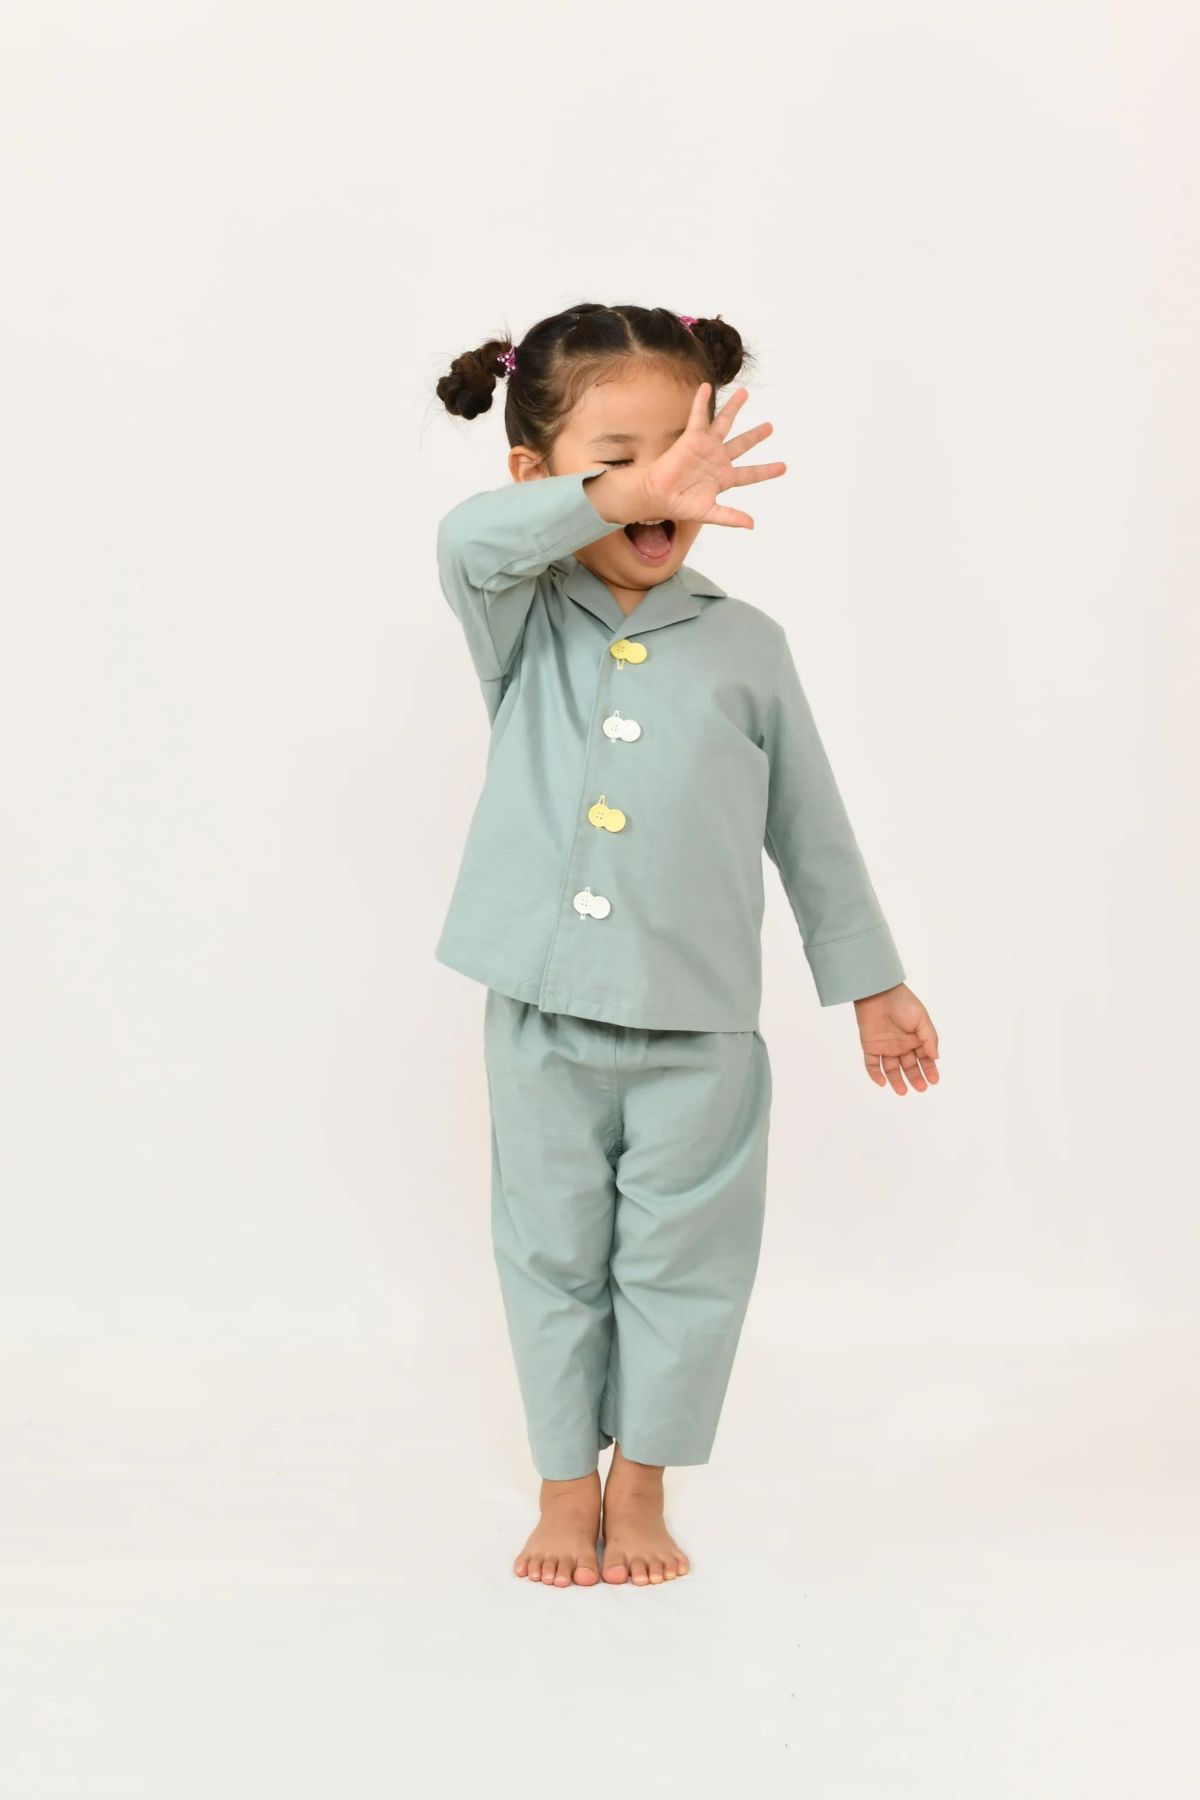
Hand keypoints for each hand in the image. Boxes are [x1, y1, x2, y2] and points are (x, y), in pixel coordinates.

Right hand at [641, 383, 785, 528]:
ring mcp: (706, 447)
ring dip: (733, 408)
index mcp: (724, 478)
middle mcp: (717, 460)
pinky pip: (698, 417)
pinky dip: (702, 402)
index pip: (750, 473)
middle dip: (756, 435)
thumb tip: (752, 524)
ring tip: (744, 393)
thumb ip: (730, 517)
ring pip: (724, 424)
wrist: (659, 496)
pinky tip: (706, 387)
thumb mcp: (709, 513)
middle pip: (741, 444)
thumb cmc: (681, 505)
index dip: (766, 471)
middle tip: (770, 427)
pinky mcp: (692, 438)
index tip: (783, 467)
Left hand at [853, 985, 939, 1094]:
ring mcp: (885, 1046)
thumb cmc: (902, 1003)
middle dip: (915, 1077)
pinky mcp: (870, 1046)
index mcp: (915, 1038)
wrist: (877, 993)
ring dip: (896, 1080)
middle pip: (909, 1066)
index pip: (924, 1058)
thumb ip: (930, 1038)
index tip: (934, 1081)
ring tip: (903, 1091)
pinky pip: (871, 1064)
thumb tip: (936, 1057)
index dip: (930, 1069)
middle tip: (921, 1088)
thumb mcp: (922, 1019)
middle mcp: (901, 1044)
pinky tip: (883, 1082)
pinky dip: (875, 1074)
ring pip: (891, 1068)